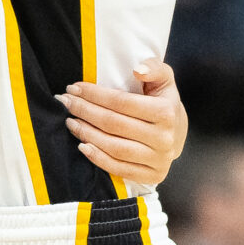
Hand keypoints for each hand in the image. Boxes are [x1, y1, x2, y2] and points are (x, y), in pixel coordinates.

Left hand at [63, 59, 189, 187]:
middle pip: (114, 124)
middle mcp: (163, 138)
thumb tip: (138, 69)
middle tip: (65, 102)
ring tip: (70, 122)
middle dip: (84, 111)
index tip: (74, 88)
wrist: (177, 135)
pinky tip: (82, 146)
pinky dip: (97, 158)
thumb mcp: (164, 80)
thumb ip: (155, 68)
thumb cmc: (163, 103)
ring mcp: (158, 159)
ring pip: (114, 147)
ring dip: (86, 134)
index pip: (121, 102)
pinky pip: (118, 168)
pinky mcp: (152, 176)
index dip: (94, 94)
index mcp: (166, 112)